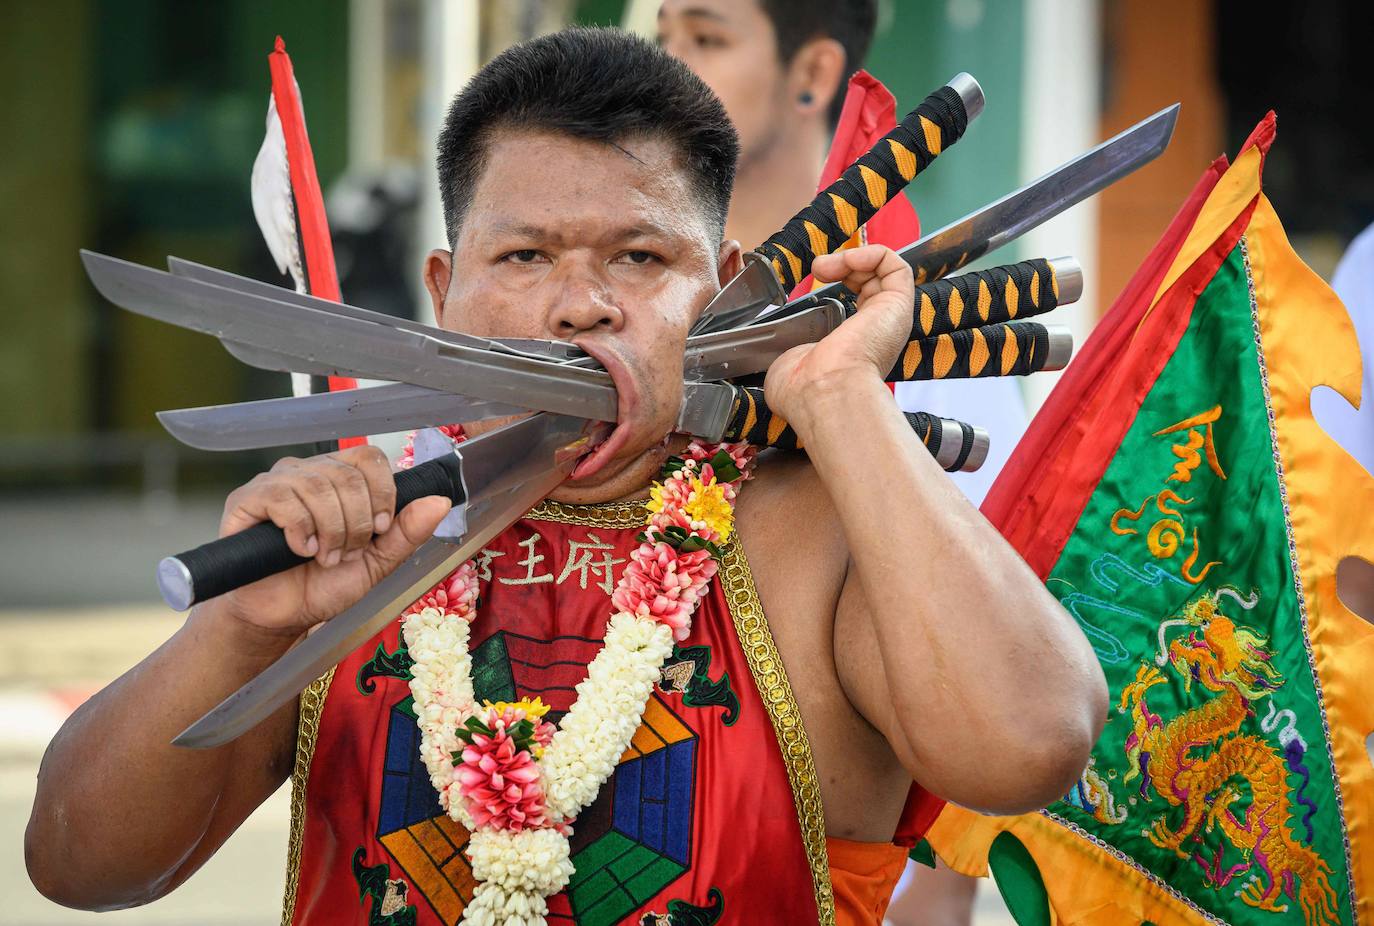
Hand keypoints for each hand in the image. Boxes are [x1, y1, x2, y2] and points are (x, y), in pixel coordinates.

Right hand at [205, 445, 451, 639]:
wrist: (282, 615)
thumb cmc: (325, 584)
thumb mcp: (378, 561)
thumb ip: (408, 532)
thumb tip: (440, 501)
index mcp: (342, 478)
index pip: (370, 458)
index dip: (382, 494)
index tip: (380, 530)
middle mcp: (310, 471)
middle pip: (348, 476)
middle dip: (357, 525)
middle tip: (346, 554)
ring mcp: (277, 482)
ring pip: (318, 486)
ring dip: (331, 531)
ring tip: (324, 557)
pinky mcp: (247, 499)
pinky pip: (282, 497)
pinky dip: (300, 530)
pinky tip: (300, 550)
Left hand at [763, 245, 913, 430]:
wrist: (823, 391)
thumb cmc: (804, 390)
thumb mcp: (787, 364)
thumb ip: (791, 353)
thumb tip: (787, 358)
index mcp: (852, 349)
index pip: (855, 307)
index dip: (837, 286)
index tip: (813, 283)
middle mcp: (874, 333)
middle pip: (870, 285)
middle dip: (843, 267)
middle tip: (819, 270)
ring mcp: (888, 318)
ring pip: (884, 273)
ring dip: (853, 258)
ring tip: (828, 265)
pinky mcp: (897, 305)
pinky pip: (895, 266)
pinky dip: (872, 254)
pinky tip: (848, 260)